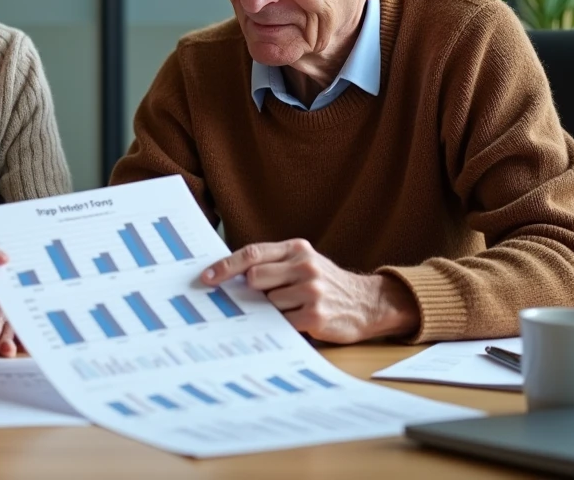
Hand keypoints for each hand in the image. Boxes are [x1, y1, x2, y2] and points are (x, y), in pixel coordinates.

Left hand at [201, 239, 418, 343]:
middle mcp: (304, 265)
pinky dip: (283, 325)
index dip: (225, 266)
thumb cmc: (325, 283)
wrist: (367, 303)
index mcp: (296, 248)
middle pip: (254, 279)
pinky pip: (281, 322)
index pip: (251, 253)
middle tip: (266, 298)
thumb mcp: (303, 263)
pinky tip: (298, 321)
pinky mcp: (315, 315)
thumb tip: (230, 278)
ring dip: (272, 311)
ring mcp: (311, 290)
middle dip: (254, 292)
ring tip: (292, 309)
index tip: (206, 278)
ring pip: (267, 303)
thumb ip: (273, 264)